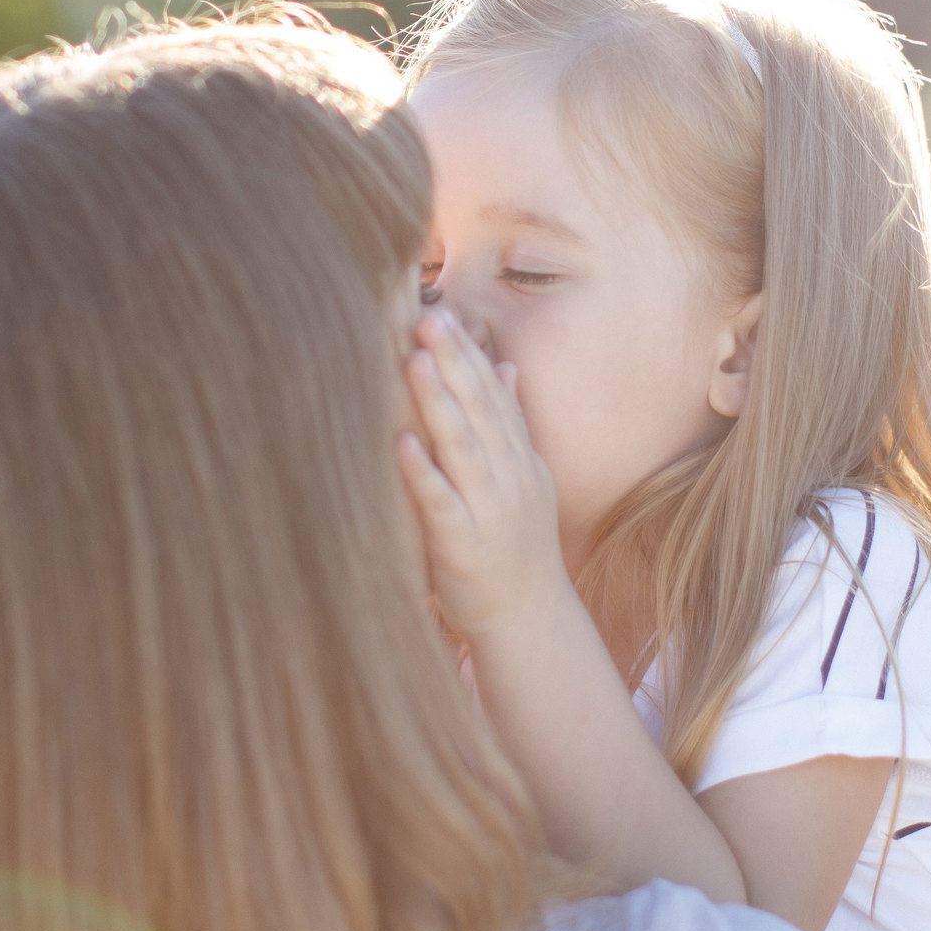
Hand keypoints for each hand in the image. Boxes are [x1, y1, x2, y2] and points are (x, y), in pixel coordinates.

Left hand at [397, 306, 578, 643]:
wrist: (528, 618)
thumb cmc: (516, 547)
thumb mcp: (525, 478)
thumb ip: (512, 424)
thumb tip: (504, 366)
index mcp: (519, 459)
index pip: (494, 396)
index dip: (469, 354)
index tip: (444, 313)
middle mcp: (508, 477)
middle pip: (480, 410)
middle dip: (453, 362)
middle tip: (427, 317)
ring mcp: (489, 508)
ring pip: (463, 446)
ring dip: (440, 402)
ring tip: (416, 360)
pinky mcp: (463, 543)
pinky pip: (442, 502)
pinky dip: (423, 471)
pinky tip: (403, 442)